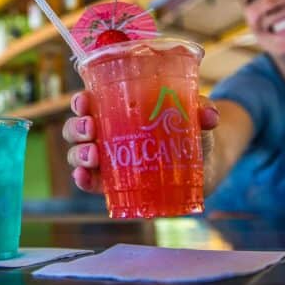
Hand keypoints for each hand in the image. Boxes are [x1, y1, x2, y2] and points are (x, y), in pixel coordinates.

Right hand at [63, 91, 219, 193]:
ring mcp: (107, 159)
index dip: (81, 101)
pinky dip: (82, 180)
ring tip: (93, 156)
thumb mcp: (194, 115)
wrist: (203, 165)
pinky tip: (84, 178)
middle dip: (77, 128)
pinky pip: (90, 182)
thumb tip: (208, 115)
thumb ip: (201, 109)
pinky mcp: (113, 184)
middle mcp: (105, 133)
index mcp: (117, 110)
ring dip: (79, 154)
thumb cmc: (191, 130)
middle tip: (91, 129)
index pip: (89, 102)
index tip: (85, 101)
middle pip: (76, 128)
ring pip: (78, 154)